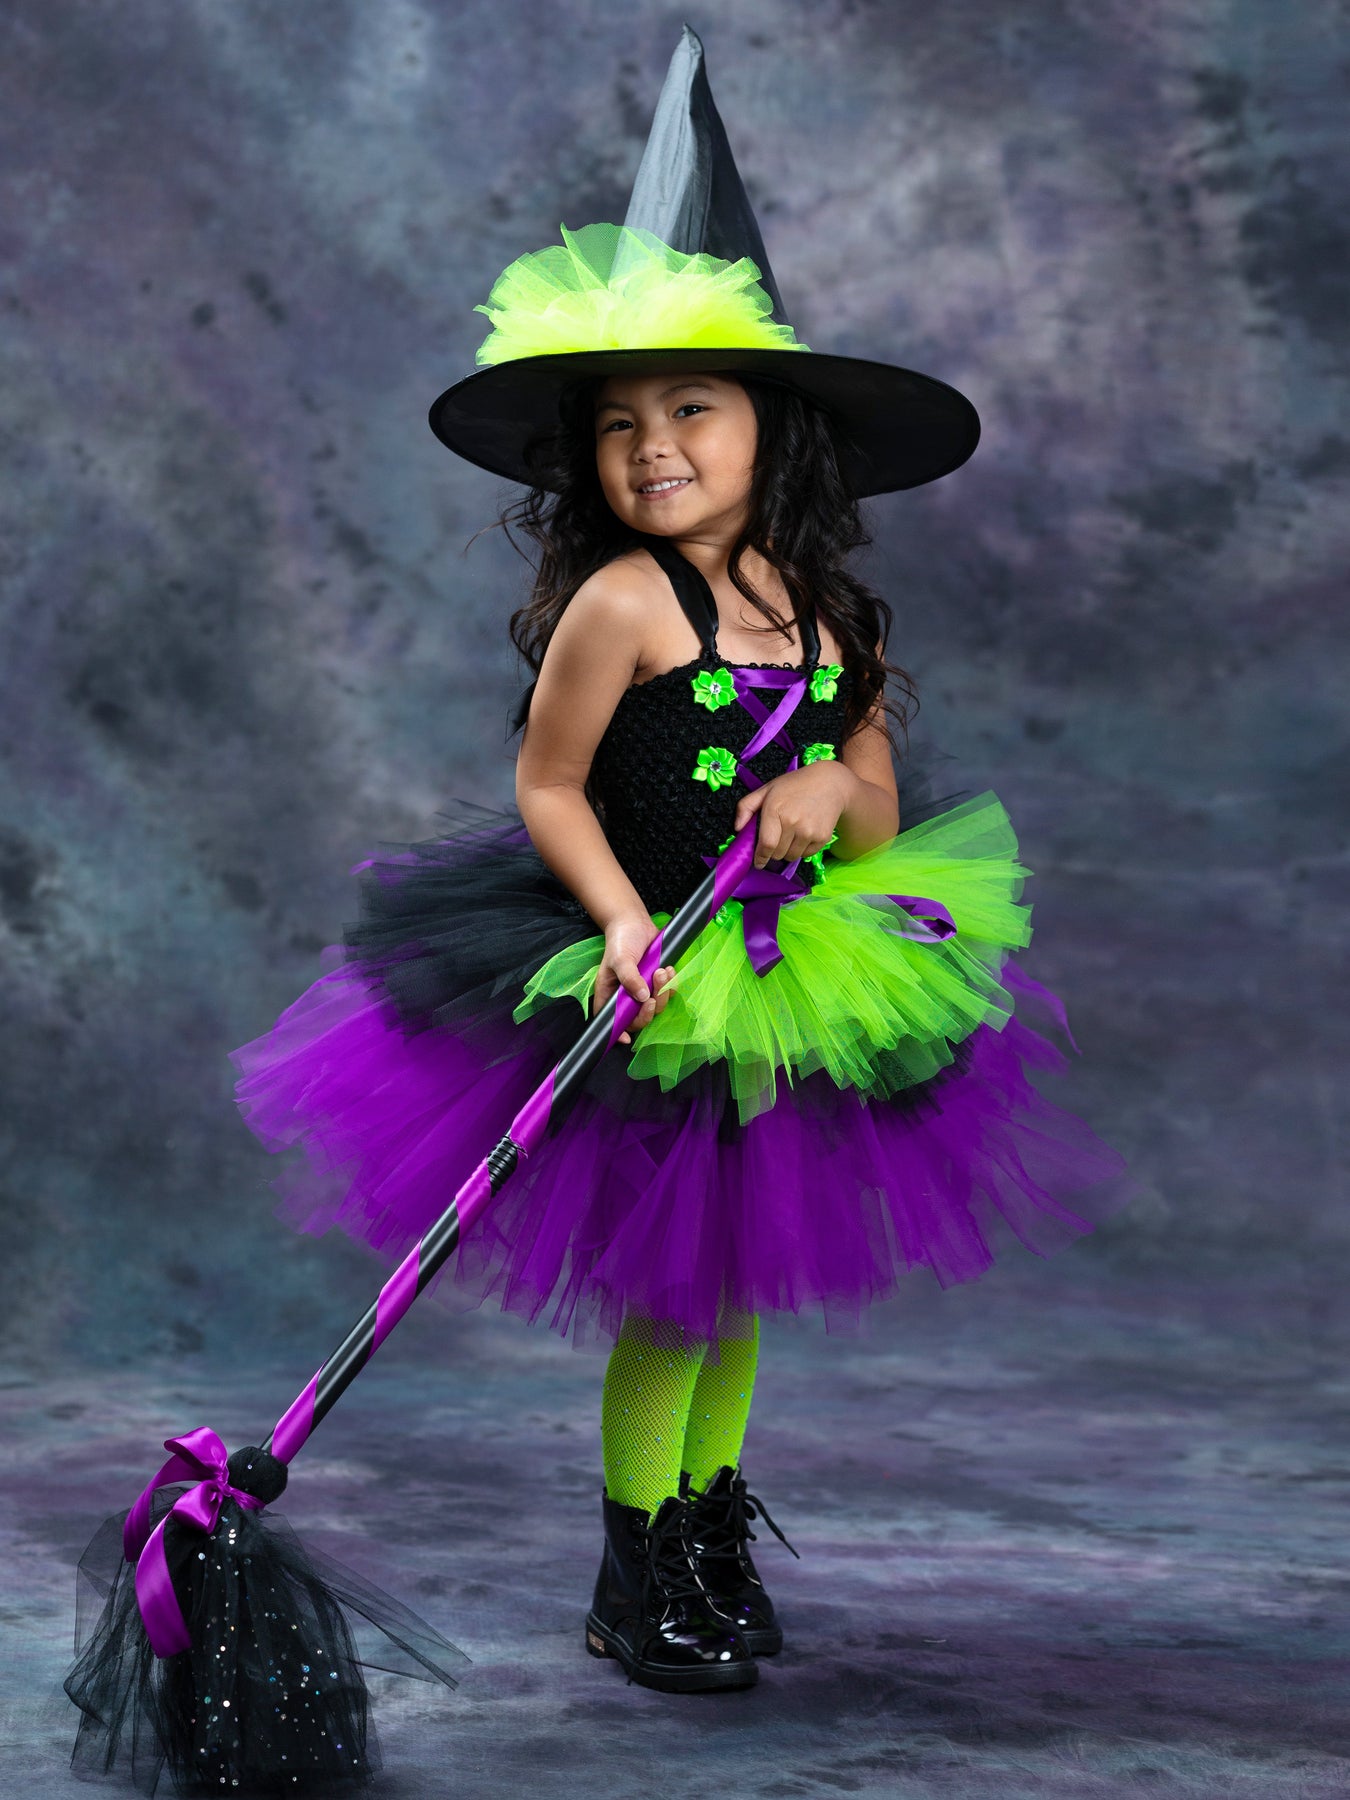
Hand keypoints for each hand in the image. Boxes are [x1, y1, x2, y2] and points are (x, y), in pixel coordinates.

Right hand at [592, 912, 676, 1046]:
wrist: (636, 923)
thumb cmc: (621, 941)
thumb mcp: (621, 959)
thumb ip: (629, 978)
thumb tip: (641, 997)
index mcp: (610, 995)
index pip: (611, 1020)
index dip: (618, 1033)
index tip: (626, 1039)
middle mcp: (626, 997)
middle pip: (638, 1018)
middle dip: (649, 1010)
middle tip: (654, 994)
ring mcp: (643, 991)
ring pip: (656, 1006)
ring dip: (662, 992)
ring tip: (661, 971)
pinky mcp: (656, 983)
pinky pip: (667, 993)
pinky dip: (670, 985)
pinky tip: (668, 969)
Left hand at [734, 762, 855, 868]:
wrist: (830, 783)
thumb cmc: (794, 785)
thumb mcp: (767, 789)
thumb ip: (746, 806)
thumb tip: (737, 828)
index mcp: (775, 809)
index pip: (766, 844)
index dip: (760, 857)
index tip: (758, 862)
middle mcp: (793, 822)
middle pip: (777, 854)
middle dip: (773, 852)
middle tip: (777, 839)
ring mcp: (809, 831)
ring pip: (791, 856)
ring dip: (787, 851)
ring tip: (790, 835)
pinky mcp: (822, 838)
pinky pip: (806, 855)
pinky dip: (802, 849)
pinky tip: (804, 833)